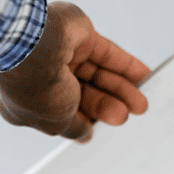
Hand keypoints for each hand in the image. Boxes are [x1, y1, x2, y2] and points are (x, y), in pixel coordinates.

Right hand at [0, 2, 149, 142]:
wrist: (34, 48)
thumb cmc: (34, 88)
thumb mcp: (55, 122)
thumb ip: (74, 129)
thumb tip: (85, 136)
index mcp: (31, 101)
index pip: (63, 114)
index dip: (83, 121)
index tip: (97, 128)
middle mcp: (45, 76)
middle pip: (85, 95)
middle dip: (107, 107)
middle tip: (123, 115)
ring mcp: (63, 55)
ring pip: (98, 76)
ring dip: (120, 90)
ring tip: (139, 104)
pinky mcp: (80, 36)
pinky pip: (107, 53)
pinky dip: (125, 66)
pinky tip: (143, 76)